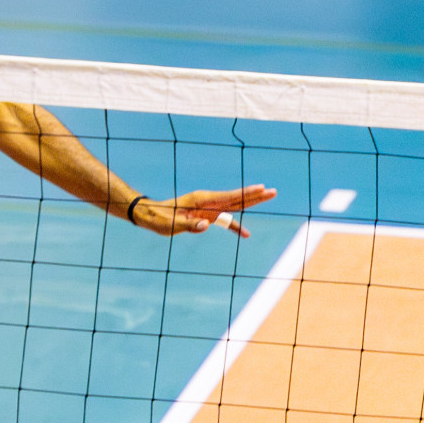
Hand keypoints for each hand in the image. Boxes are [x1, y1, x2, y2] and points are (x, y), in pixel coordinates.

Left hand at [132, 184, 276, 237]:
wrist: (150, 215)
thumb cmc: (160, 219)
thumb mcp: (172, 224)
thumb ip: (189, 225)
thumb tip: (207, 225)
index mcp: (201, 200)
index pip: (228, 197)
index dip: (246, 193)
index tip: (261, 188)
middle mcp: (207, 201)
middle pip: (235, 199)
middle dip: (255, 195)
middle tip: (273, 191)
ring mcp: (207, 208)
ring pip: (233, 206)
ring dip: (250, 203)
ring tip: (267, 198)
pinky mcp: (205, 215)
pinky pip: (224, 220)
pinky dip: (235, 226)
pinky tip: (246, 234)